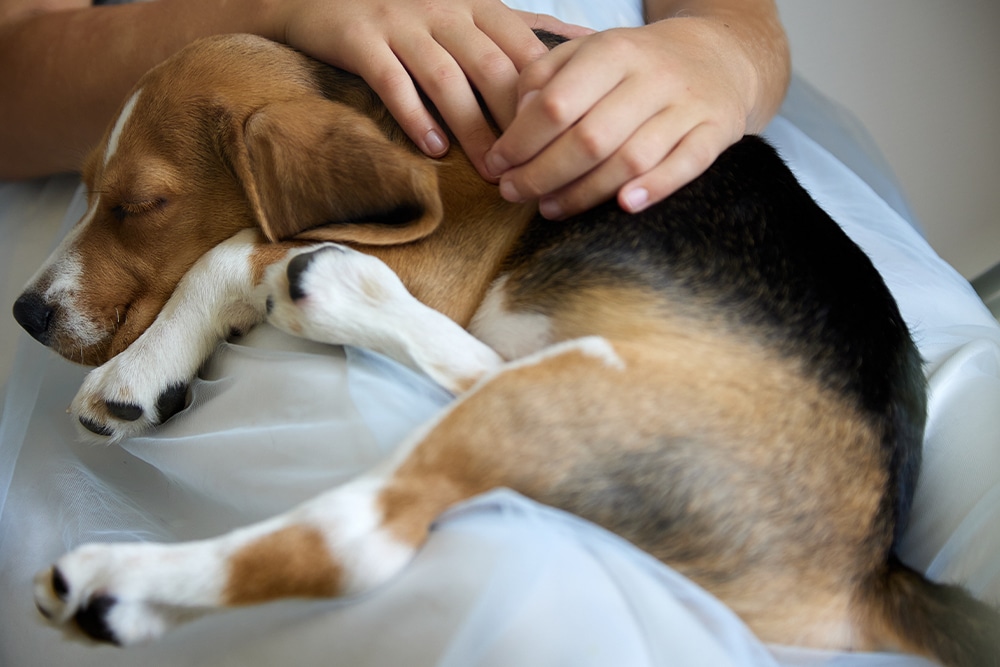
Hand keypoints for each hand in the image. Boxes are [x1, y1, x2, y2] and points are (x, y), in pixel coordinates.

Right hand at [274, 0, 590, 179]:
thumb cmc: (409, 11)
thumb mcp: (469, 9)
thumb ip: (520, 29)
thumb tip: (587, 40)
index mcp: (476, 4)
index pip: (522, 50)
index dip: (544, 98)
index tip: (559, 142)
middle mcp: (443, 8)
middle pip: (491, 68)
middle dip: (514, 122)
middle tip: (531, 169)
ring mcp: (400, 22)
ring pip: (446, 80)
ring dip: (472, 130)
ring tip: (491, 171)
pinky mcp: (361, 39)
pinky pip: (392, 81)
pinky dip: (415, 117)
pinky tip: (435, 150)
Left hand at [484, 18, 757, 218]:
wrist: (719, 54)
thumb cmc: (637, 63)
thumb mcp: (589, 52)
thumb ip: (544, 76)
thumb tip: (514, 118)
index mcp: (613, 50)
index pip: (556, 103)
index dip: (520, 141)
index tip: (497, 165)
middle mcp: (652, 76)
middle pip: (589, 138)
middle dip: (542, 174)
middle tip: (514, 194)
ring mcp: (687, 105)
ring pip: (631, 158)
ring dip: (584, 192)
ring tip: (549, 209)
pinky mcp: (716, 131)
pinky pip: (686, 165)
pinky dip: (655, 188)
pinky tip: (623, 207)